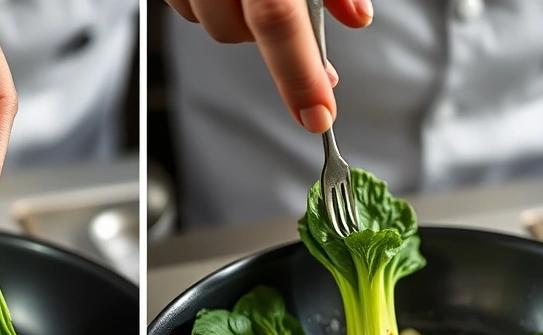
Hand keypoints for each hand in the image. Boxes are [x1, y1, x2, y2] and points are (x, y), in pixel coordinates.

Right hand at [165, 0, 372, 133]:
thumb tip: (357, 16)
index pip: (278, 25)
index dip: (299, 77)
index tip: (318, 115)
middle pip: (235, 31)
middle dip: (269, 41)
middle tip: (300, 35)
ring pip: (208, 22)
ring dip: (238, 19)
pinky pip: (185, 4)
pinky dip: (210, 3)